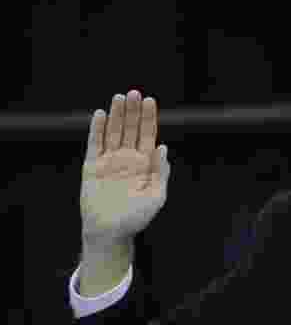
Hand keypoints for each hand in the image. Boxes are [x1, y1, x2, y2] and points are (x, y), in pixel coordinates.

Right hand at [81, 91, 168, 251]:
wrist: (110, 232)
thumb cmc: (136, 218)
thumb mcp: (156, 196)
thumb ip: (160, 172)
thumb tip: (163, 148)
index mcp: (144, 165)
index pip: (148, 135)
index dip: (149, 118)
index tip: (150, 101)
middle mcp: (127, 159)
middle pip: (131, 129)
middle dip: (133, 111)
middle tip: (134, 93)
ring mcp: (110, 161)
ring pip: (113, 132)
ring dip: (116, 115)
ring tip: (119, 97)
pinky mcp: (92, 166)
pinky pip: (95, 143)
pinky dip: (97, 129)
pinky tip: (100, 114)